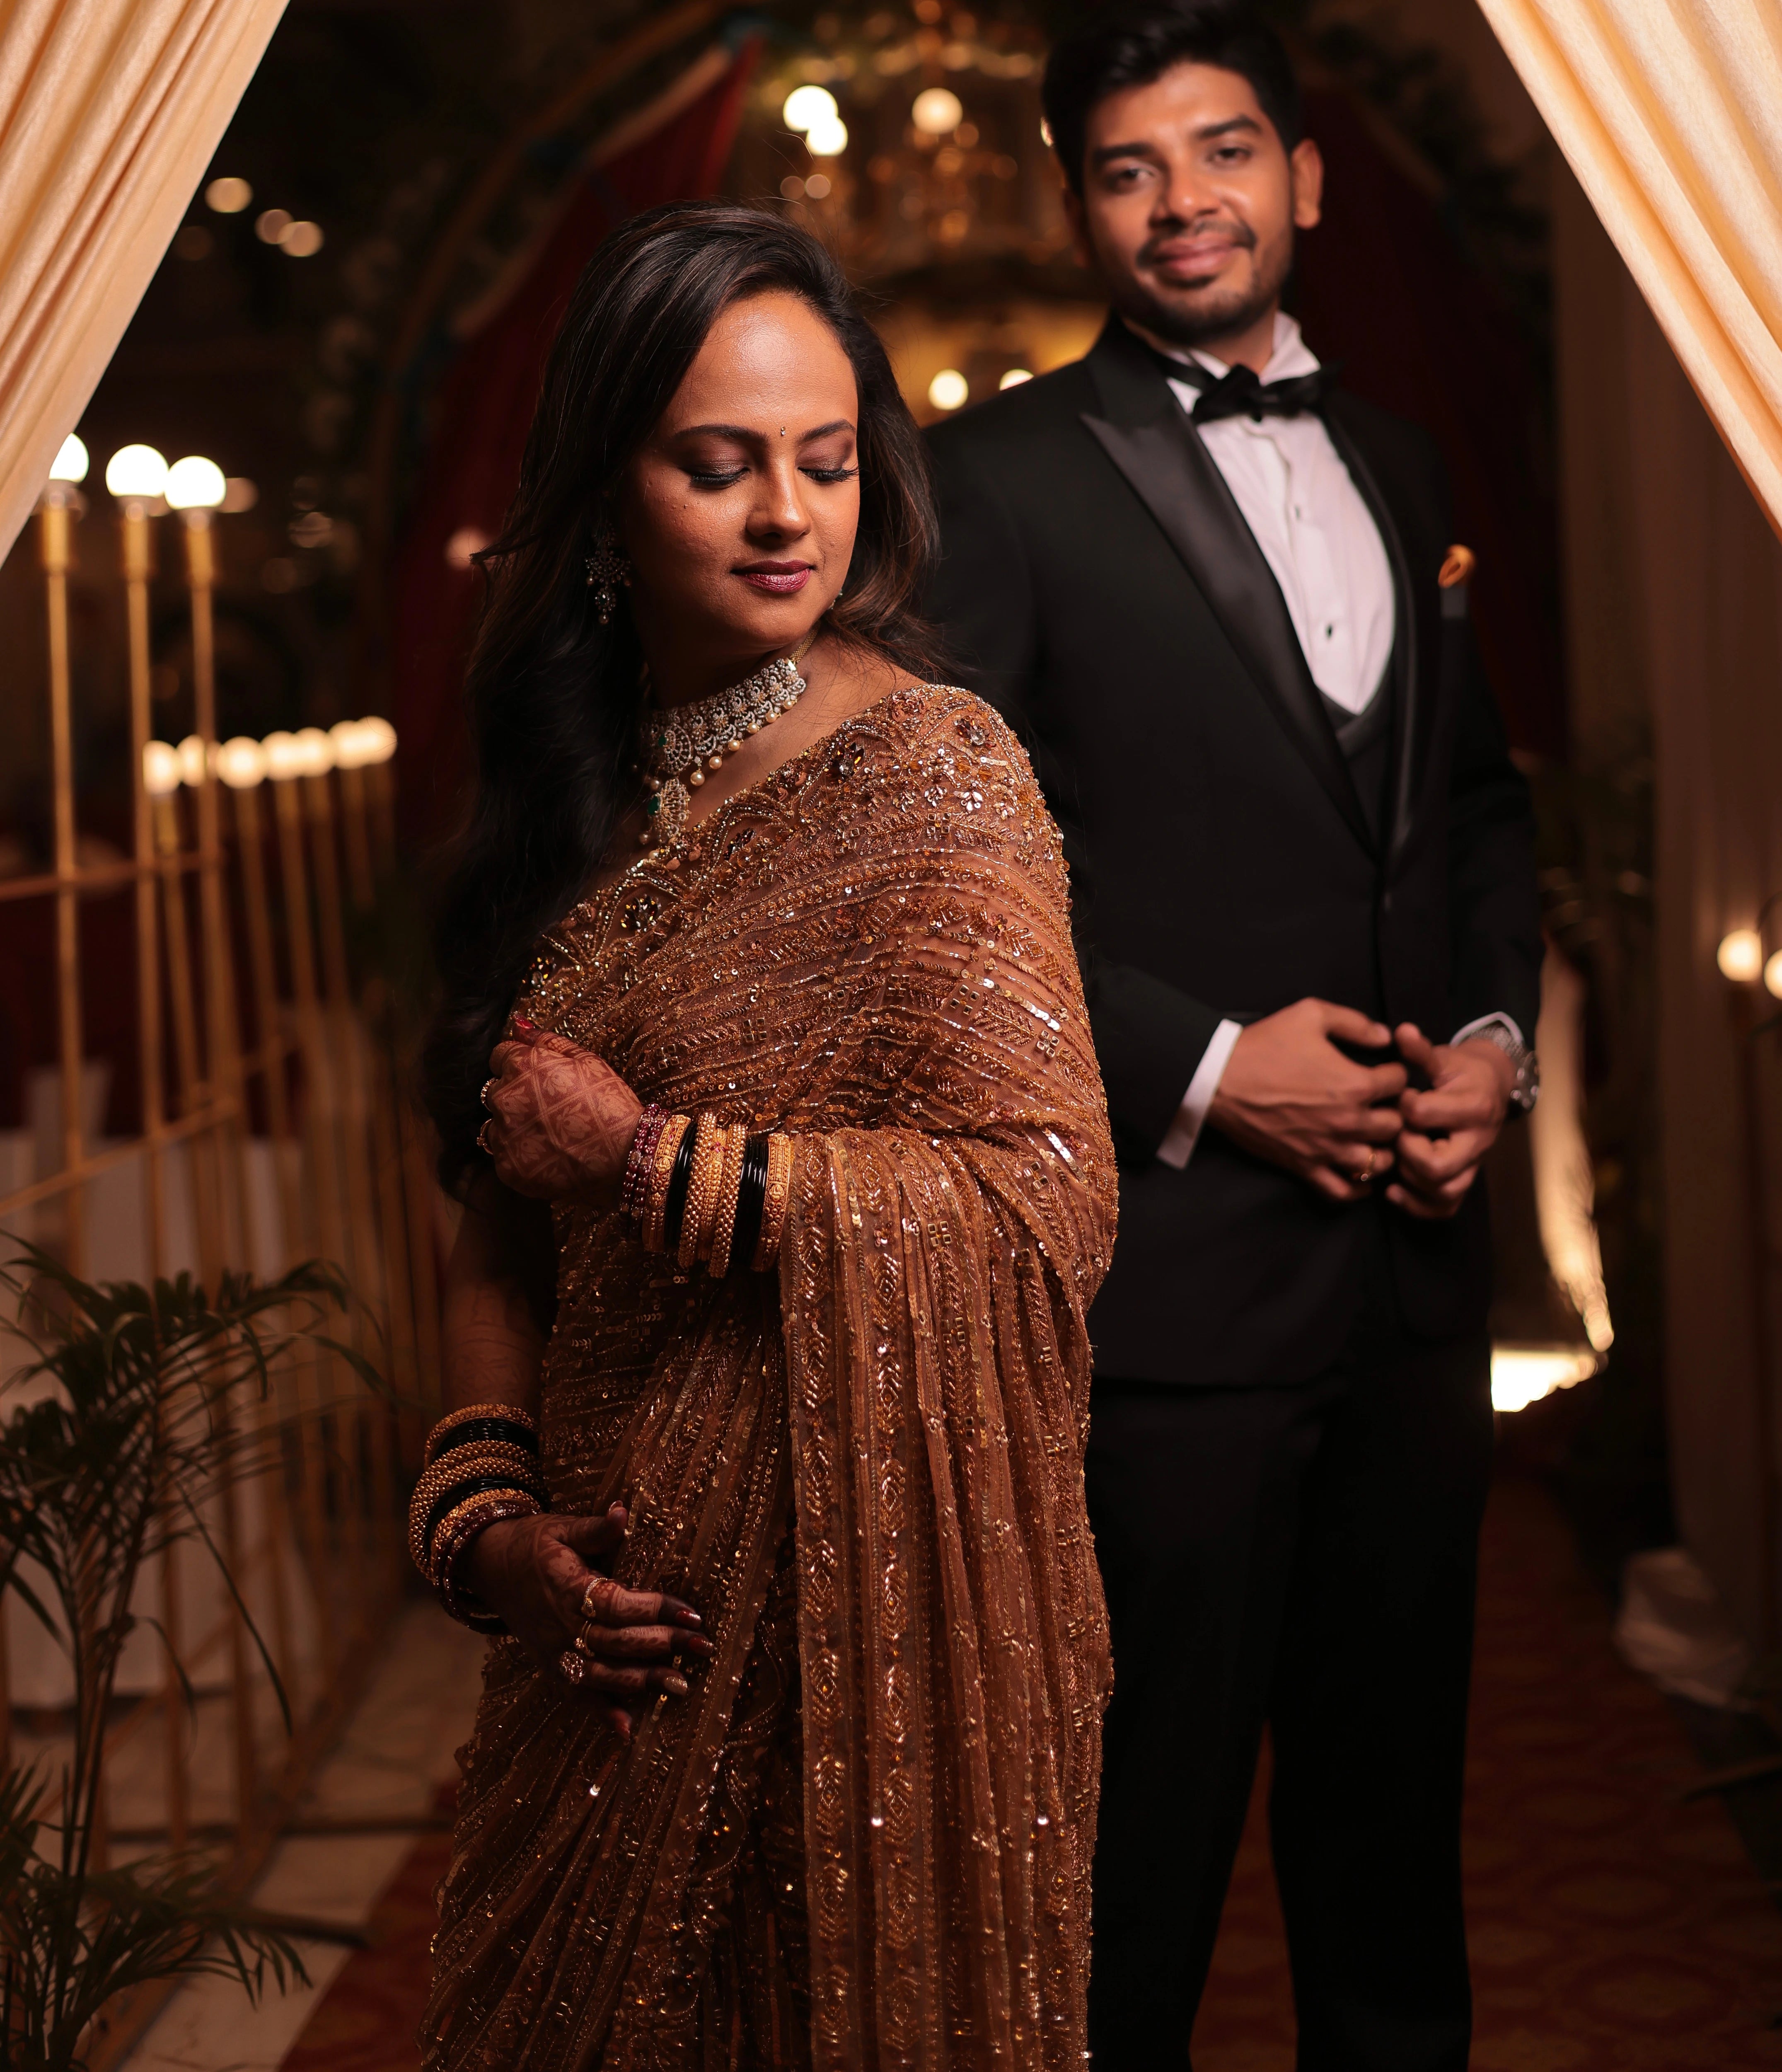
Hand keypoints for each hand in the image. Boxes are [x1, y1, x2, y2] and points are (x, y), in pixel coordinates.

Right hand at [461, 1503, 711, 1737]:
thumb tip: (623, 1511)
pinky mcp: (550, 1668)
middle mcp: (561, 1627)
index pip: (618, 1605)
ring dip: (643, 1683)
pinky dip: (602, 1714)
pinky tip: (628, 1730)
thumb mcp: (561, 1528)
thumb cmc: (533, 1545)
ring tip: (682, 1685)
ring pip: (602, 1675)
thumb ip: (594, 1529)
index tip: (693, 1614)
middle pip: (617, 1643)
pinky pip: (577, 1696)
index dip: (656, 1610)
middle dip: (663, 1647)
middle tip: (703, 1647)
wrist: (491, 1569)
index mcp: (568, 1589)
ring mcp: (555, 1653)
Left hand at [482, 1020, 641, 1205]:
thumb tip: (518, 1025)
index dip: (519, 1065)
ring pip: (496, 1125)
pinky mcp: (507, 1167)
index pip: (499, 1056)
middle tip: (549, 1109)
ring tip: (548, 1135)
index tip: (538, 1078)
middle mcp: (505, 1098)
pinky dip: (521, 1156)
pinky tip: (549, 1156)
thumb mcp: (587, 1060)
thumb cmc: (609, 1102)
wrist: (624, 1154)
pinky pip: (504, 1156)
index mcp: (522, 1066)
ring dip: (514, 1127)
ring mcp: (503, 1135)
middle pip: (496, 1091)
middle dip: (516, 1096)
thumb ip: (546, 1040)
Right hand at [1207, 998, 1406, 1201]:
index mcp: (1354, 1084)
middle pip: (1396, 1126)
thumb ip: (1355, 1023)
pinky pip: (1342, 1192)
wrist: (1220, 1078)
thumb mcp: (1311, 1014)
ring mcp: (1326, 1149)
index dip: (1397, 1072)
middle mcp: (1347, 1121)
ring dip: (1382, 1149)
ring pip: (1378, 1163)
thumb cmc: (1264, 1044)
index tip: (1385, 1069)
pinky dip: (1356, 1188)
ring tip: (1372, 1136)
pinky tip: (1356, 1170)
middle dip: (1394, 1111)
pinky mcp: (1304, 1166)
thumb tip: (1385, 1037)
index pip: (1401, 1083)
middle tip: (1382, 1103)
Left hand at [1385, 1023, 1512, 1220]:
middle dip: (1407, 1151)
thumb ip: (1420, 1051)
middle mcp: (1477, 1140)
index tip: (1401, 1098)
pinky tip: (1394, 1191)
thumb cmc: (1460, 1072)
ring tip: (1395, 1160)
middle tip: (1398, 1135)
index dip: (1404, 1107)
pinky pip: (1445, 1207)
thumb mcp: (1442, 1058)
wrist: (1491, 1087)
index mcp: (1472, 1106)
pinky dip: (1418, 1205)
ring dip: (1410, 1179)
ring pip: (1442, 1191)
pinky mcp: (1466, 1178)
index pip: (1424, 1115)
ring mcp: (1473, 1164)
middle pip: (1435, 1166)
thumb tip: (1401, 1032)